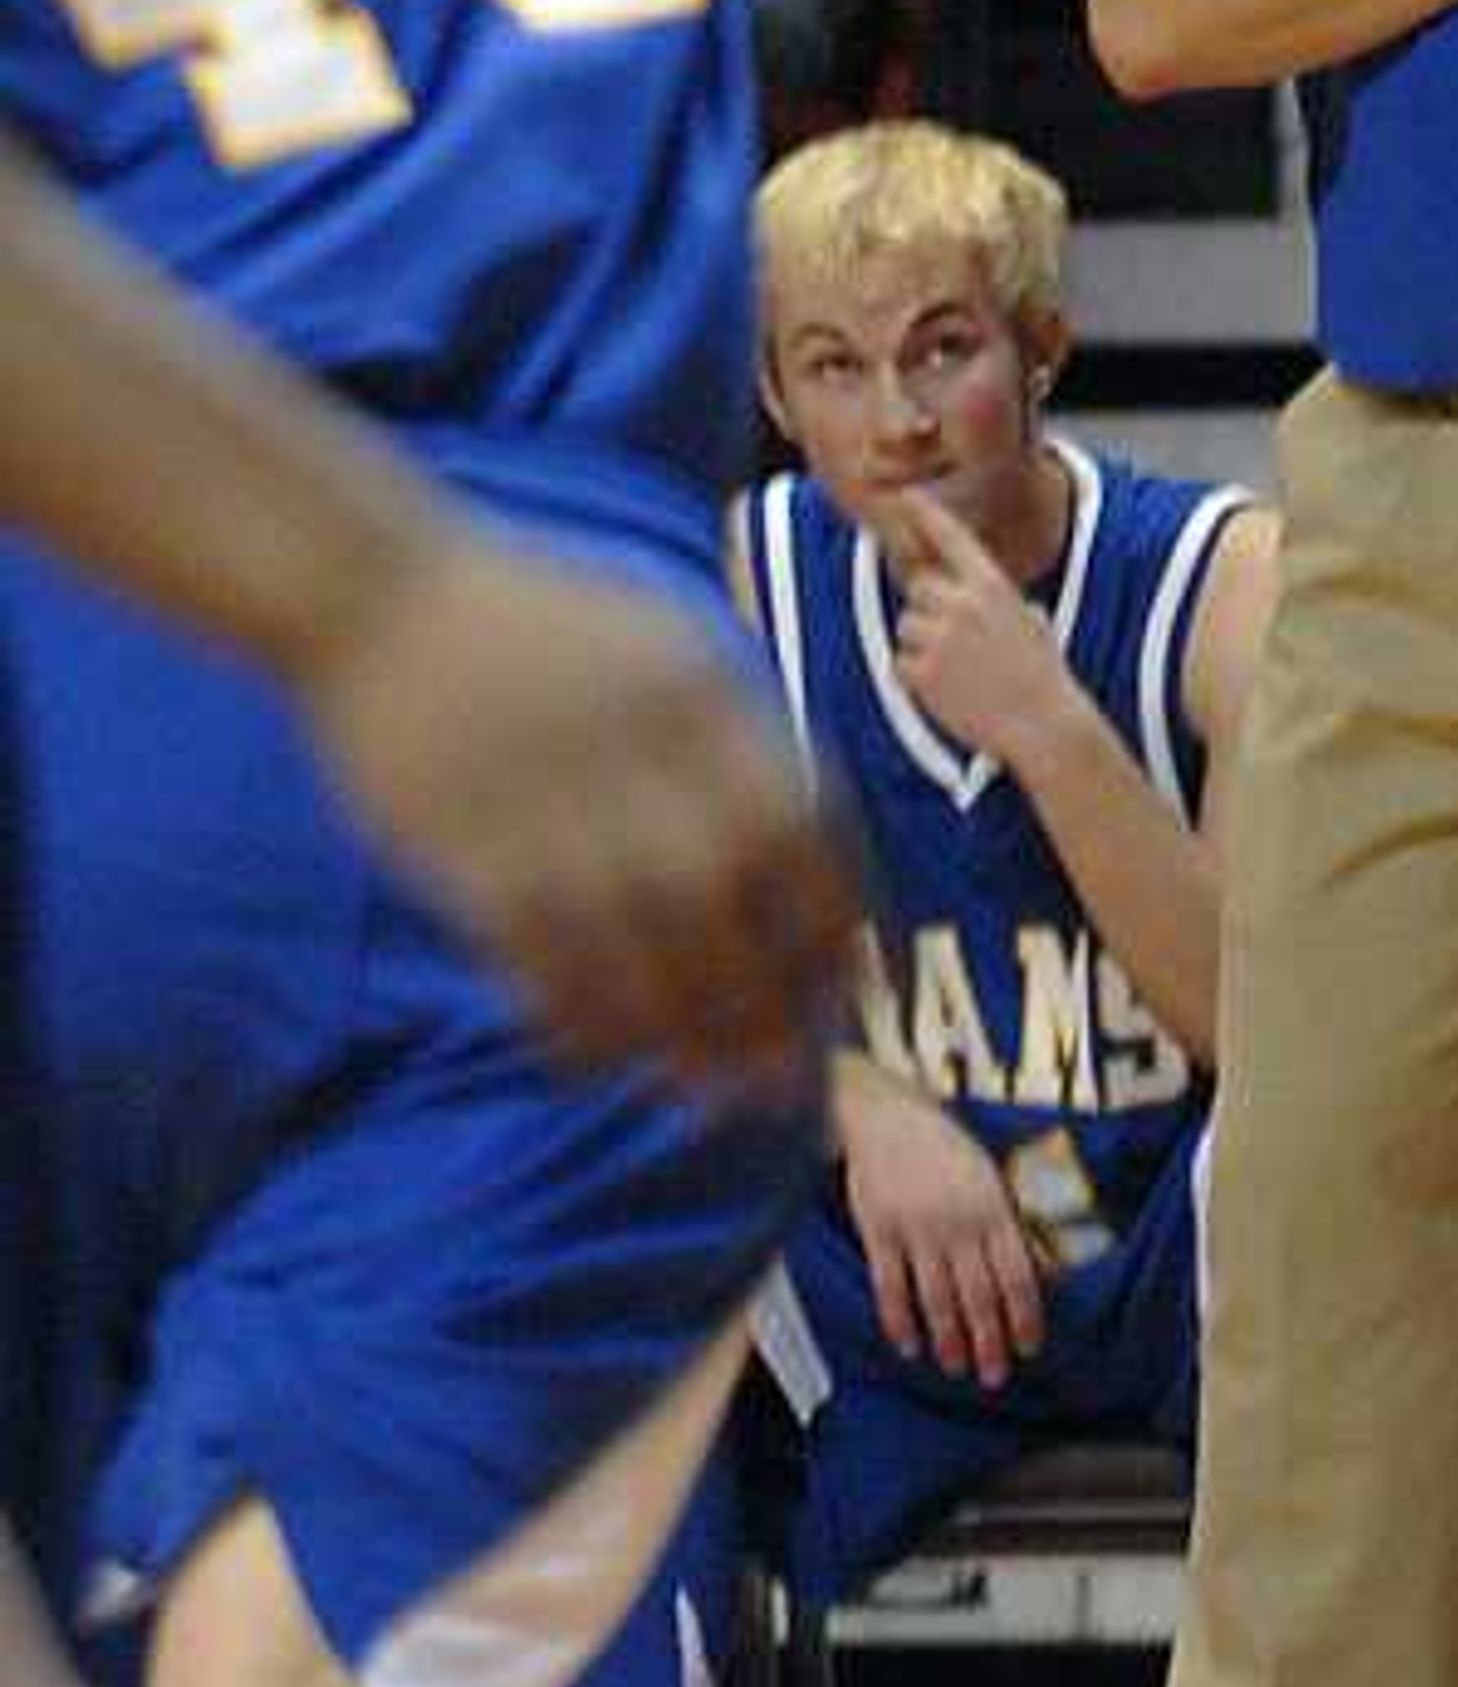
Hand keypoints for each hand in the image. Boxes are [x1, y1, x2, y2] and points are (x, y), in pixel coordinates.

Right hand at [299, 523, 852, 1097]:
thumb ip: (729, 733)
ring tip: (703, 1092)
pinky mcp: (468, 853)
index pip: (805, 823)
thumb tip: (800, 846)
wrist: (382, 594)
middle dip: (768, 1001)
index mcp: (703, 694)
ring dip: (681, 1034)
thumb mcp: (663, 643)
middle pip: (732, 898)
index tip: (847, 986)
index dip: (836, 918)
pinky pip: (543, 965)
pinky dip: (581, 1025)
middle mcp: (641, 750)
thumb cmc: (537, 622)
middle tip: (784, 1078)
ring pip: (642, 946)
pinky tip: (601, 1062)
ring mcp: (552, 803)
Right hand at [838, 1069, 1047, 1382]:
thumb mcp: (988, 1176)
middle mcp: (958, 1223)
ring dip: (948, 1339)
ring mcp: (916, 1229)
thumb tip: (1040, 1271)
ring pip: (936, 1298)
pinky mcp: (878, 1233)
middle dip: (988, 1341)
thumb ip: (1007, 1224)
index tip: (1029, 1348)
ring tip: (955, 1368)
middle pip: (978, 1296)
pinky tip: (908, 1347)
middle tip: (994, 1377)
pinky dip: (899, 1320)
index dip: (1024, 1316)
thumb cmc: (945, 1147)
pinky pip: (890, 1287)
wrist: (887, 1115)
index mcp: (993, 1208)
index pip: (1017, 1274)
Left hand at [885, 485, 1070, 769]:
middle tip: (956, 638)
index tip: (907, 496)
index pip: (952, 538)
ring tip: (958, 669)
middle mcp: (961, 604)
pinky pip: (902, 662)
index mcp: (991, 585)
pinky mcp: (922, 672)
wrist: (1042, 724)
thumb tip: (994, 601)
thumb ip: (1004, 602)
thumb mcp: (1032, 621)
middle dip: (930, 608)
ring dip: (923, 644)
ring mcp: (939, 638)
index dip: (927, 514)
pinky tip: (948, 689)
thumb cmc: (1043, 675)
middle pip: (919, 587)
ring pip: (908, 626)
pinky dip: (916, 675)